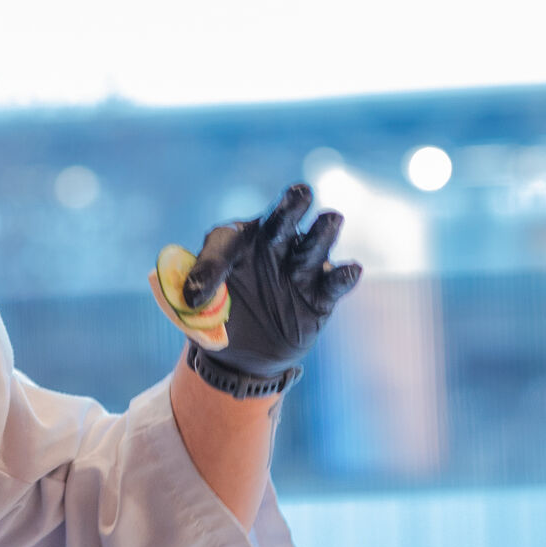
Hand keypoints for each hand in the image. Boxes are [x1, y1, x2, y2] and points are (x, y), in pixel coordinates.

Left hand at [185, 183, 360, 384]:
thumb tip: (194, 300)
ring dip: (323, 233)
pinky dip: (342, 276)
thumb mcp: (196, 312)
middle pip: (282, 221)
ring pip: (313, 245)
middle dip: (291, 206)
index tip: (197, 296)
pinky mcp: (320, 295)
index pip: (225, 242)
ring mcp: (299, 268)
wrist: (241, 353)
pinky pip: (333, 283)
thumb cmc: (217, 319)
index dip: (211, 266)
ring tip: (332, 219)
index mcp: (235, 243)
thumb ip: (195, 301)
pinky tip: (351, 269)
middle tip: (301, 193)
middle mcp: (271, 246)